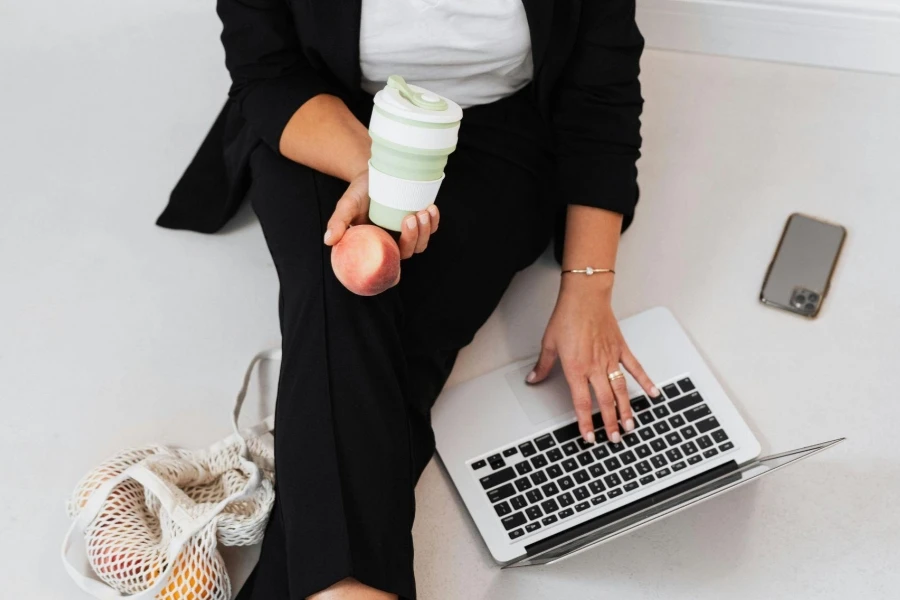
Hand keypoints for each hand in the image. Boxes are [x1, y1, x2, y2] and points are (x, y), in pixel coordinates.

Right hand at [323, 168, 440, 257]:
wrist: (372, 172)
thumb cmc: (358, 192)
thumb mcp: (347, 205)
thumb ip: (338, 222)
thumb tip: (328, 240)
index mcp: (376, 246)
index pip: (388, 265)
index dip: (394, 272)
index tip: (398, 262)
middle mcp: (393, 242)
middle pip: (408, 252)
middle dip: (414, 238)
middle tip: (410, 218)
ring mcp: (407, 232)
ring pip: (422, 242)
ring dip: (426, 230)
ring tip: (423, 212)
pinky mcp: (418, 220)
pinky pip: (430, 227)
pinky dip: (434, 221)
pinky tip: (431, 208)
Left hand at [527, 277, 658, 443]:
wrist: (584, 297)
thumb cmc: (567, 316)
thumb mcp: (549, 343)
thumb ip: (543, 365)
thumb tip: (534, 378)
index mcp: (576, 368)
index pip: (582, 403)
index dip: (585, 422)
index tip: (589, 437)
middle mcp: (595, 366)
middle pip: (605, 401)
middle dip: (610, 422)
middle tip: (615, 438)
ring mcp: (611, 358)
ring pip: (621, 389)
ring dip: (626, 409)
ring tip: (630, 425)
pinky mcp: (621, 348)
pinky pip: (635, 368)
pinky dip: (646, 381)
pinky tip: (653, 393)